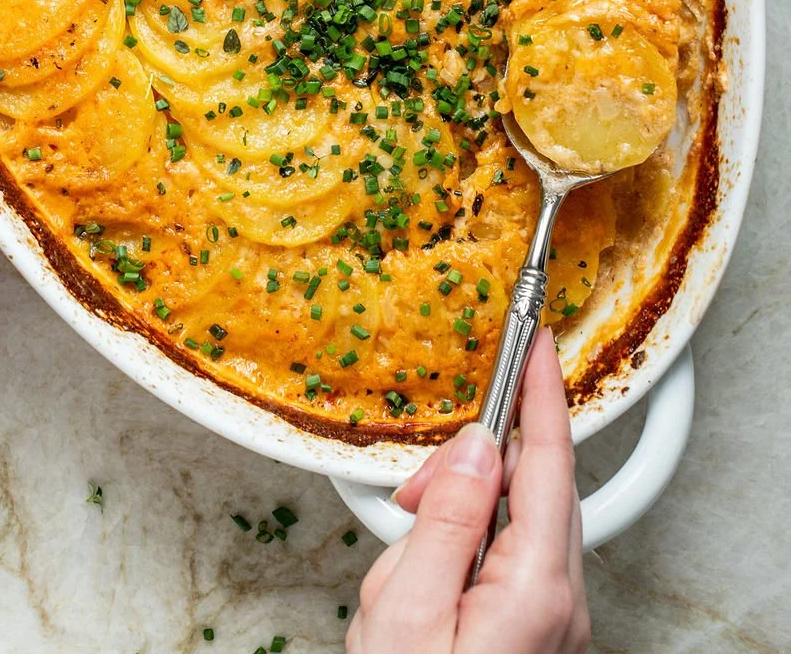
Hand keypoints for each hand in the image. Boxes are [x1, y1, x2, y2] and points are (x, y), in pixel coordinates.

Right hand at [349, 328, 589, 653]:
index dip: (543, 395)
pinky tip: (432, 572)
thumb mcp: (404, 612)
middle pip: (536, 492)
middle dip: (478, 466)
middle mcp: (563, 606)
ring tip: (411, 547)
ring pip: (523, 527)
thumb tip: (473, 446)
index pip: (549, 463)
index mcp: (537, 589)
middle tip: (414, 493)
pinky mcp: (540, 638)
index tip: (538, 344)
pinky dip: (474, 544)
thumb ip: (444, 519)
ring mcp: (557, 626)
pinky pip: (515, 562)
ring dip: (468, 512)